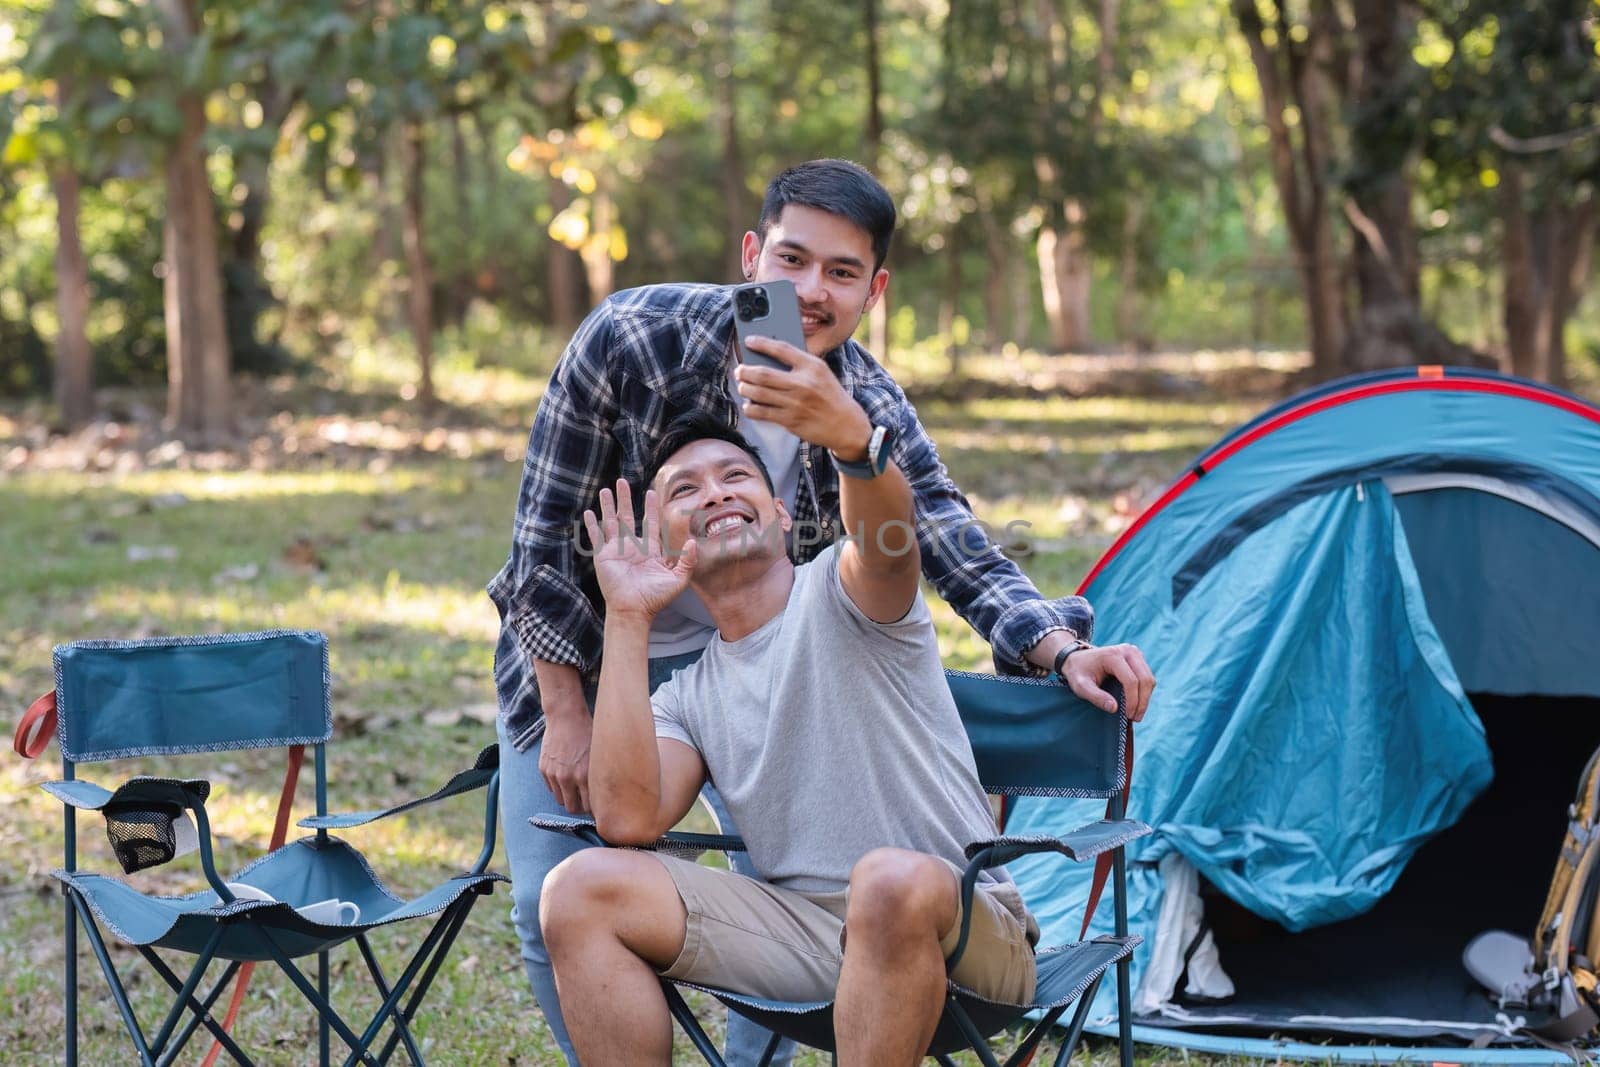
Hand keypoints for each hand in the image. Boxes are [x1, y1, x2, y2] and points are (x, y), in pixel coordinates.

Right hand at [539, 697, 592, 813]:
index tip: (597, 806)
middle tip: (586, 801)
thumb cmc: (587, 733)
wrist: (566, 717)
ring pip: (560, 800)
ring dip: (569, 797)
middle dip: (580, 807)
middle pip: (572, 808)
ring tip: (576, 788)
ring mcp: (553, 774)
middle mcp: (567, 777)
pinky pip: (551, 788)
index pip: (589, 807)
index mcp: (584, 775)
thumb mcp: (600, 754)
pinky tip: (566, 777)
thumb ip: (601, 775)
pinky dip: (558, 787)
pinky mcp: (544, 769)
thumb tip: (606, 794)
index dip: (594, 808)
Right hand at [583, 478, 697, 617]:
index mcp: (649, 550)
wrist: (634, 611)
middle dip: (625, 499)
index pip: (650, 523)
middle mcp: (631, 547)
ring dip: (608, 506)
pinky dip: (592, 525)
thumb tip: (692, 542)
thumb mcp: (678, 579)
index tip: (650, 492)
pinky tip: (589, 512)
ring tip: (606, 489)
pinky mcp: (603, 556)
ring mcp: (616, 550)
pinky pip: (597, 537)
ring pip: (610, 522)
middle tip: (623, 481)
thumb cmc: (656, 598)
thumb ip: (687, 560)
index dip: (650, 508)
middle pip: (627, 516)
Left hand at [736, 337, 871, 456]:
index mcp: (812, 366)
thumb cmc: (830, 395)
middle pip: (763, 373)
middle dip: (745, 371)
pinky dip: (751, 408)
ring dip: (744, 388)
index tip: (748, 340)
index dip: (761, 343)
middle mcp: (803, 383)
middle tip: (740, 370)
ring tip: (742, 386)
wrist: (846, 424)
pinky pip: (762, 412)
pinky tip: (749, 405)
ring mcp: (795, 403)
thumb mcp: (821, 372)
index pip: (782, 349)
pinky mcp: (790, 420)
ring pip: (758, 393)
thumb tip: (767, 358)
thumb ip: (799, 363)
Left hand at [1059, 643, 1154, 721]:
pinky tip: (1136, 703)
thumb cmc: (1078, 672)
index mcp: (1113, 655)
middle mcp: (1127, 651)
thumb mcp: (1080, 686)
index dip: (1132, 701)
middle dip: (1142, 702)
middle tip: (1135, 718)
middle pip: (1145, 679)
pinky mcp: (1137, 658)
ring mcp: (1134, 653)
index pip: (1130, 681)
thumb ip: (1096, 697)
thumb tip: (1114, 708)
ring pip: (1149, 679)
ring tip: (1136, 714)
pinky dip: (1144, 692)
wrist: (1077, 658)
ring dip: (1145, 698)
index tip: (1128, 716)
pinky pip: (1147, 677)